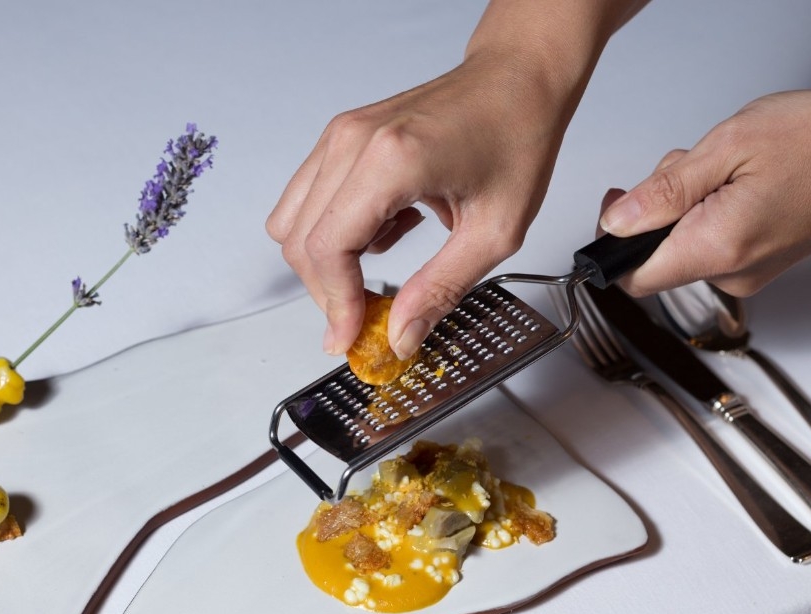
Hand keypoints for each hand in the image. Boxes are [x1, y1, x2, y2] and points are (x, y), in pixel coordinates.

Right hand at [267, 54, 574, 358]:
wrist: (518, 79)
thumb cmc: (516, 137)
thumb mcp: (494, 232)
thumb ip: (441, 290)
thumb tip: (401, 336)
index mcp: (391, 160)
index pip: (328, 249)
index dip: (334, 303)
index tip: (349, 337)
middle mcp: (353, 141)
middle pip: (299, 241)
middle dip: (327, 291)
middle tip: (364, 319)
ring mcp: (342, 135)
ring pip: (292, 222)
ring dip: (326, 263)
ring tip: (379, 268)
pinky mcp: (342, 136)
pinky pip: (309, 199)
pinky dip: (334, 231)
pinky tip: (384, 231)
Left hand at [599, 91, 810, 296]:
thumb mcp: (728, 147)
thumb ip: (664, 191)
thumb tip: (616, 221)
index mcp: (717, 248)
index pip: (633, 278)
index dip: (611, 247)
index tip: (615, 211)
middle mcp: (732, 272)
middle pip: (656, 258)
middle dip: (655, 210)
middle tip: (684, 167)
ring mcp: (748, 272)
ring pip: (683, 245)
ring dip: (684, 205)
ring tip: (723, 168)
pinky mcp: (761, 262)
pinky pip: (711, 242)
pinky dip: (709, 211)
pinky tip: (737, 181)